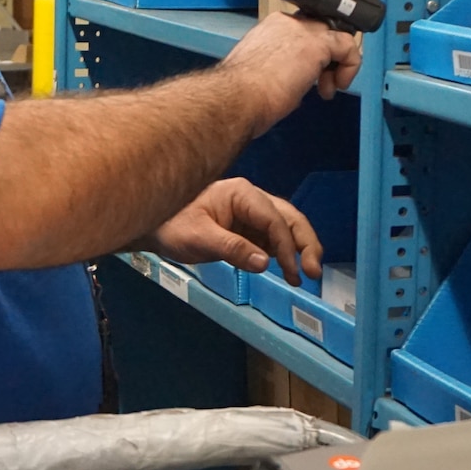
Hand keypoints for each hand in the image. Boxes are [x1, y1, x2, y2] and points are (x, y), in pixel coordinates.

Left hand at [143, 178, 322, 286]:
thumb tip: (264, 263)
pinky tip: (291, 273)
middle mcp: (251, 200)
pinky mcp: (249, 229)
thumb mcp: (199, 239)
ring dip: (300, 250)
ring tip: (307, 276)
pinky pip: (274, 240)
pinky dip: (286, 255)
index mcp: (241, 193)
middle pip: (289, 218)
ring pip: (286, 228)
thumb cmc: (172, 227)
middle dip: (306, 243)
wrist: (156, 228)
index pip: (274, 218)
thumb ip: (232, 249)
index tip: (292, 271)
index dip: (287, 245)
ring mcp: (252, 214)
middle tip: (314, 272)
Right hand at [221, 12, 361, 137]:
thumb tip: (290, 82)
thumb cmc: (240, 94)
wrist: (237, 98)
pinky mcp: (317, 44)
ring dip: (337, 65)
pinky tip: (338, 85)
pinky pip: (348, 46)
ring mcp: (302, 31)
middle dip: (326, 58)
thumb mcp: (257, 74)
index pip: (301, 32)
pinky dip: (350, 66)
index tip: (306, 76)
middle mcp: (286, 24)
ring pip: (337, 35)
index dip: (309, 56)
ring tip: (327, 88)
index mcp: (268, 29)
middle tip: (321, 82)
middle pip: (321, 30)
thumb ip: (277, 68)